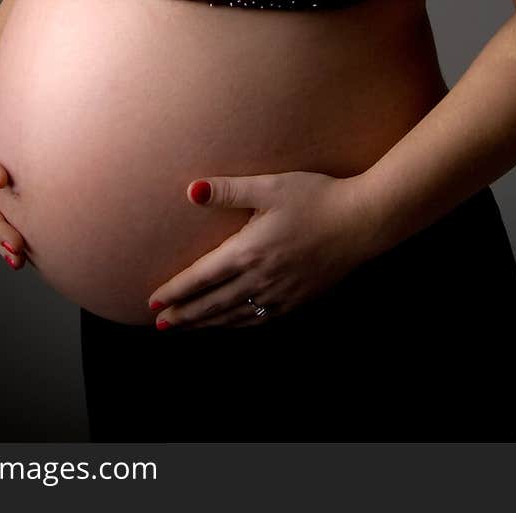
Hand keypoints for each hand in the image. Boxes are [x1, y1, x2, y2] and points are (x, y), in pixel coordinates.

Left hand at [146, 169, 374, 327]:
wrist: (362, 221)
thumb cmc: (316, 197)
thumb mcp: (271, 187)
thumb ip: (230, 190)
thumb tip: (191, 191)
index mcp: (249, 252)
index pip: (201, 278)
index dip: (175, 292)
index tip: (152, 303)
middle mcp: (261, 280)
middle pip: (213, 305)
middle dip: (184, 315)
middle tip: (161, 324)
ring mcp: (281, 294)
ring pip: (235, 317)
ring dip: (207, 323)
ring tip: (187, 327)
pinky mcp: (299, 299)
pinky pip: (260, 320)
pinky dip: (238, 325)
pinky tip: (231, 324)